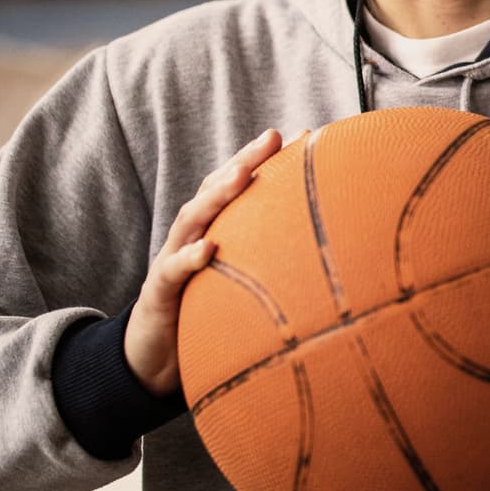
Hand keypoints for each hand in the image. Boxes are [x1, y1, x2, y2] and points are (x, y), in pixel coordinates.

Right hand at [126, 129, 282, 398]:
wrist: (157, 356)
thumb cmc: (206, 310)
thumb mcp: (241, 279)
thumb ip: (273, 260)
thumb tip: (332, 248)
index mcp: (215, 228)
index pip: (239, 184)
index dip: (266, 158)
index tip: (302, 134)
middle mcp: (193, 235)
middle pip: (216, 189)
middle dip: (244, 160)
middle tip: (271, 138)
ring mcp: (173, 258)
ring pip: (192, 218)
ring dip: (216, 195)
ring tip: (242, 175)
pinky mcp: (161, 291)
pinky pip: (174, 270)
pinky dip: (190, 257)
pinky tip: (209, 249)